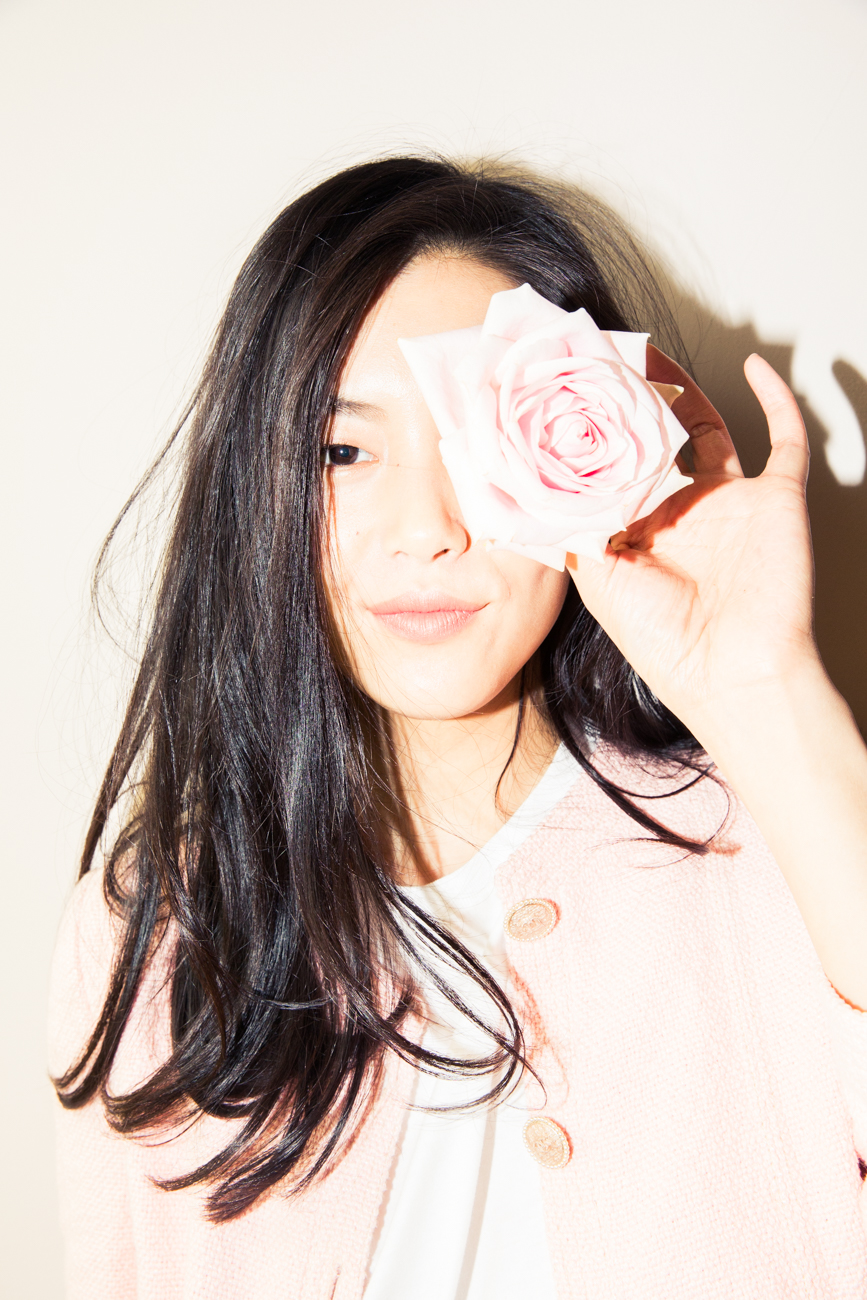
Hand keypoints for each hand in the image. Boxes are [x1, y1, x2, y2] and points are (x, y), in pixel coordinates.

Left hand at [565, 348, 819, 734]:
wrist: (733, 673)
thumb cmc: (665, 643)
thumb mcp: (598, 580)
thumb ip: (572, 527)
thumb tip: (533, 483)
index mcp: (640, 534)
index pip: (611, 469)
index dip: (589, 435)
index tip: (561, 397)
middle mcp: (682, 513)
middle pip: (653, 439)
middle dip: (628, 401)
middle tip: (599, 359)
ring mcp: (730, 503)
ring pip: (704, 427)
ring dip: (679, 389)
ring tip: (647, 352)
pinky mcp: (775, 499)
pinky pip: (786, 438)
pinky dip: (775, 398)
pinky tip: (754, 367)